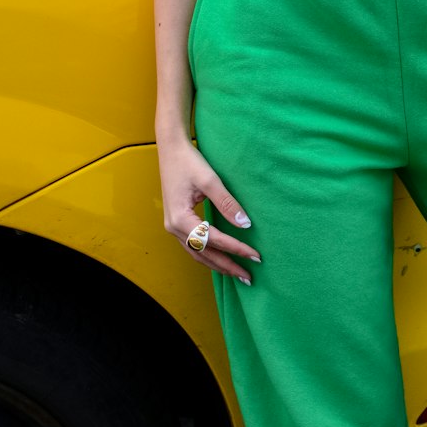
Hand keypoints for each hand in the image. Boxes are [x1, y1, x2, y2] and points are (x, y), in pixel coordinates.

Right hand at [158, 136, 260, 282]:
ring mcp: (172, 227)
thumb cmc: (189, 162)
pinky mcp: (176, 223)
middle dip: (227, 266)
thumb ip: (227, 204)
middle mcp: (173, 228)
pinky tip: (220, 258)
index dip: (236, 248)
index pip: (215, 240)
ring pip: (197, 254)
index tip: (256, 256)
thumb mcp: (210, 181)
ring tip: (237, 273)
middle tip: (249, 277)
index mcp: (181, 220)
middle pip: (204, 254)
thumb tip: (246, 224)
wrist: (171, 148)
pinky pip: (193, 246)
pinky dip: (208, 255)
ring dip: (218, 264)